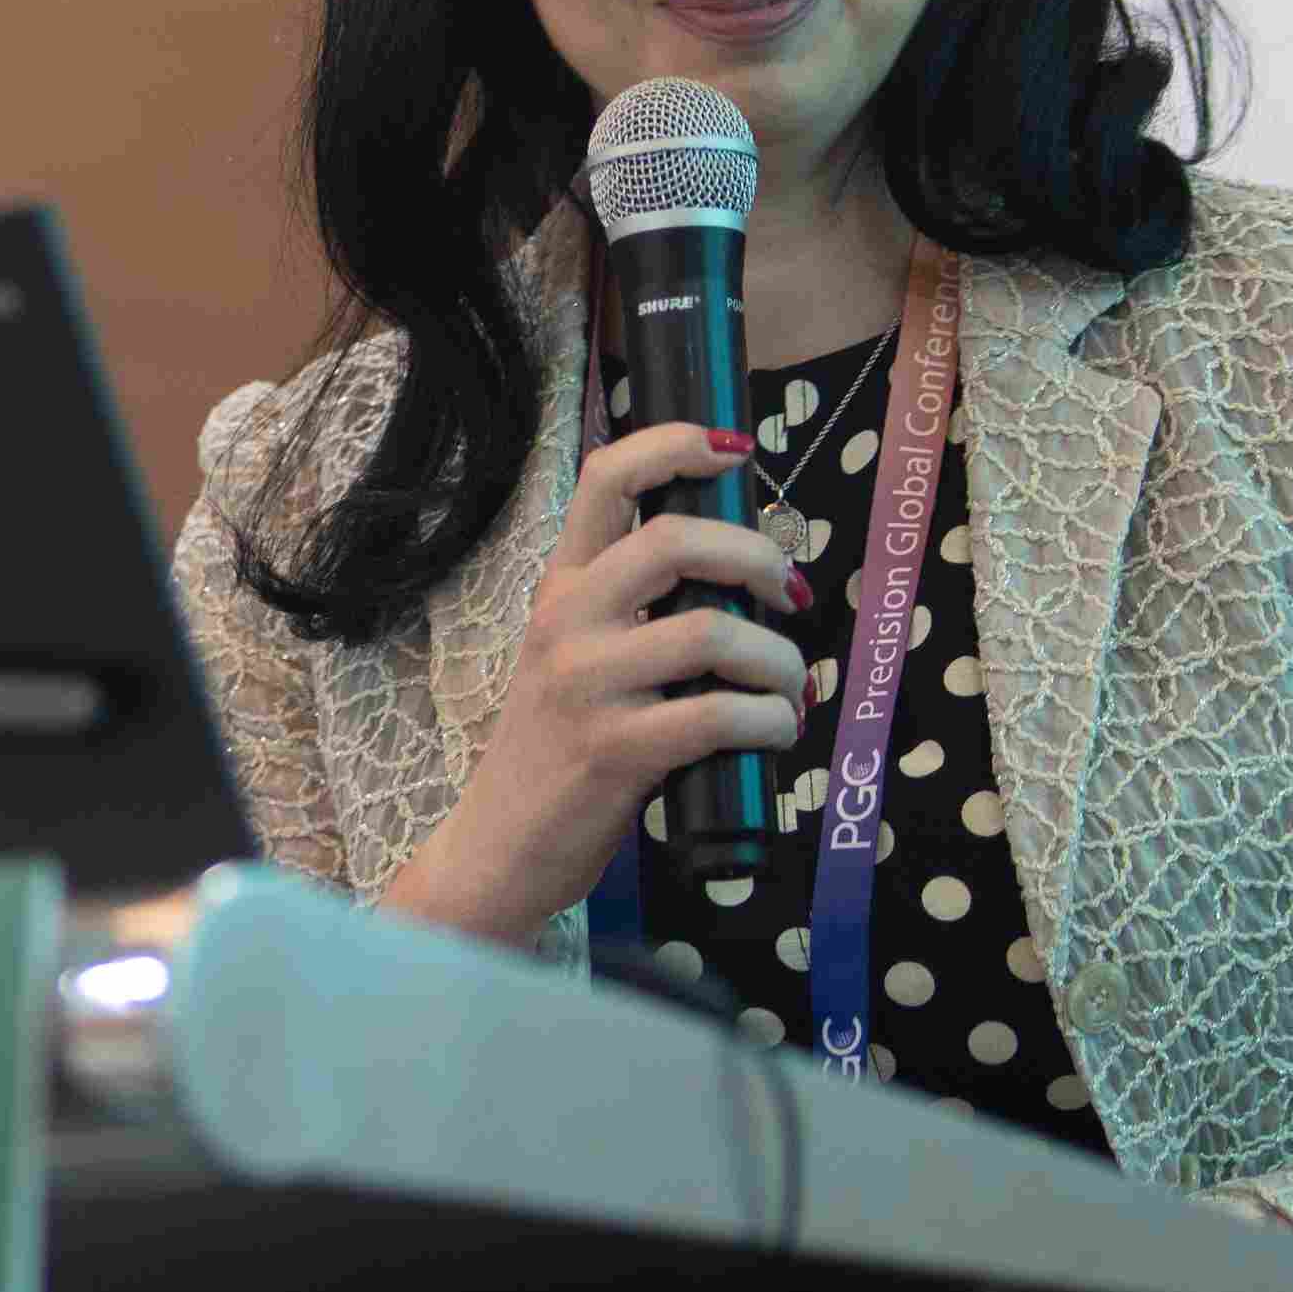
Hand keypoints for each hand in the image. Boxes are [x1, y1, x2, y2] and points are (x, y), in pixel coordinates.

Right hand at [380, 421, 810, 945]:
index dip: (677, 445)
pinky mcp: (614, 751)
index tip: (737, 451)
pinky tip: (776, 731)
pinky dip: (769, 720)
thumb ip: (635, 611)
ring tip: (791, 687)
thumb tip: (742, 573)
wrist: (500, 846)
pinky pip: (718, 716)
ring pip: (711, 633)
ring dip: (778, 659)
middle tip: (792, 591)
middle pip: (673, 541)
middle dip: (757, 556)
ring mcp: (586, 686)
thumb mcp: (576, 658)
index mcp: (561, 587)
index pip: (606, 478)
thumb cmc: (557, 749)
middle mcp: (567, 622)